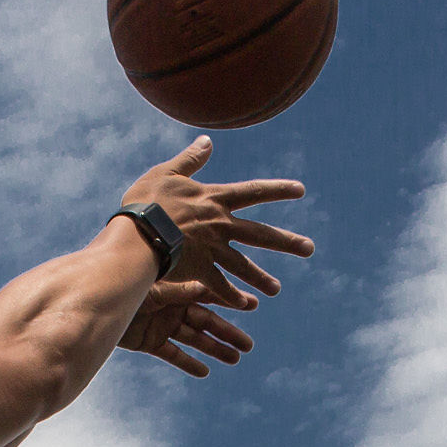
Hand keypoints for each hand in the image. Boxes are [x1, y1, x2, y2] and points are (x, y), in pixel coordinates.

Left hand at [119, 276, 258, 376]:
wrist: (93, 306)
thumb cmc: (122, 289)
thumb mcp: (153, 289)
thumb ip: (178, 291)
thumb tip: (207, 287)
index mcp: (176, 290)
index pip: (209, 296)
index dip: (230, 301)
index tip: (252, 305)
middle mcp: (172, 308)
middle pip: (206, 322)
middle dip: (227, 333)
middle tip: (249, 345)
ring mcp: (162, 326)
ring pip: (194, 340)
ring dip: (214, 349)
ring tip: (235, 359)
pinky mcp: (149, 342)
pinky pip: (172, 354)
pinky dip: (187, 363)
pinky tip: (205, 372)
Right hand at [121, 136, 314, 302]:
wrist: (137, 233)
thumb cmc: (147, 201)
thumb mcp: (167, 172)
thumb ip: (190, 159)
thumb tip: (207, 141)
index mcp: (215, 199)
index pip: (254, 192)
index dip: (278, 190)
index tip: (301, 191)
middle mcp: (221, 225)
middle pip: (260, 235)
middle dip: (286, 242)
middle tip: (309, 249)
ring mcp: (212, 250)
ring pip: (244, 266)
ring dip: (261, 279)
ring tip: (276, 290)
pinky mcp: (199, 270)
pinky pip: (220, 286)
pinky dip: (232, 296)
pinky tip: (245, 305)